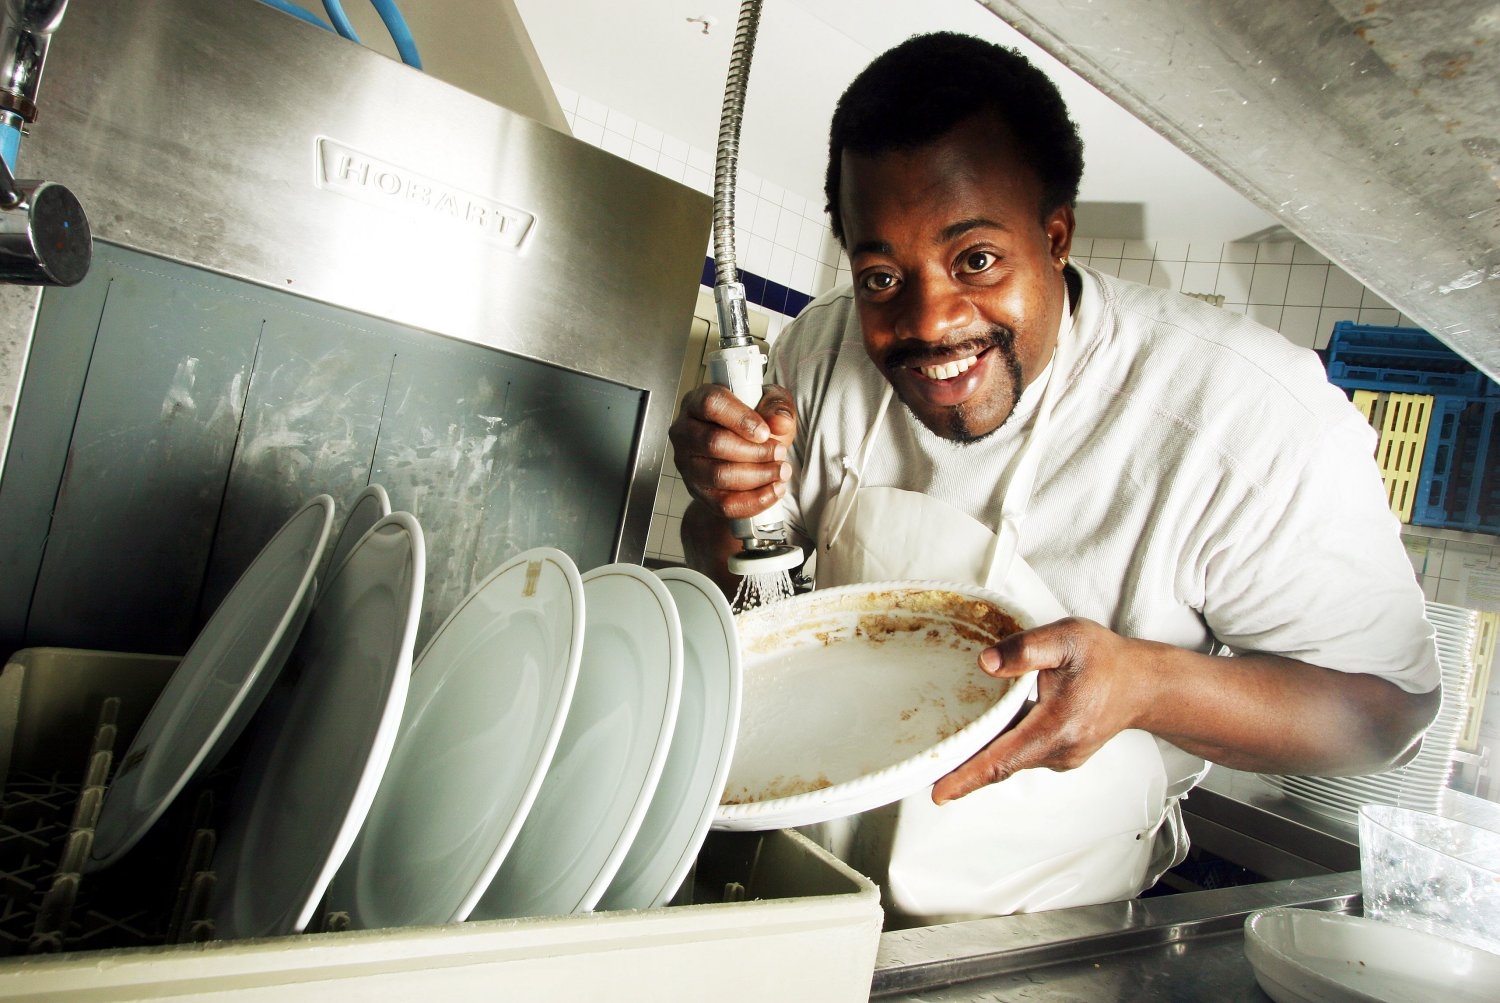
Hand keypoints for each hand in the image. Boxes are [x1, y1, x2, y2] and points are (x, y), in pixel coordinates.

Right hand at [669, 383, 795, 519]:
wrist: (746, 455)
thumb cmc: (753, 423)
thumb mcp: (770, 405)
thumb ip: (778, 407)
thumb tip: (780, 422)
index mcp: (697, 402)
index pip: (710, 404)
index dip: (740, 419)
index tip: (765, 432)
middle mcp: (684, 432)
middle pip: (714, 443)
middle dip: (755, 451)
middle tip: (780, 452)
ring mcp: (687, 464)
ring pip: (719, 475)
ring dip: (758, 476)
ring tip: (782, 471)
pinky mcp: (697, 491)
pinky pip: (724, 504)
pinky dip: (754, 500)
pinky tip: (774, 490)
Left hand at [931, 617, 1148, 803]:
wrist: (1144, 683)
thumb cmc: (1105, 659)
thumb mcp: (1066, 638)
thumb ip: (1025, 649)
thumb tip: (985, 663)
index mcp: (1056, 726)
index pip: (1003, 759)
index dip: (968, 777)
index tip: (939, 793)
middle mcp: (1059, 750)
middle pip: (1002, 763)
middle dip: (964, 768)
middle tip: (927, 770)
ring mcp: (1061, 757)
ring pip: (1013, 758)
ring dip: (984, 753)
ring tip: (949, 746)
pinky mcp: (1062, 754)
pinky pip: (1025, 753)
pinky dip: (1004, 745)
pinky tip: (988, 730)